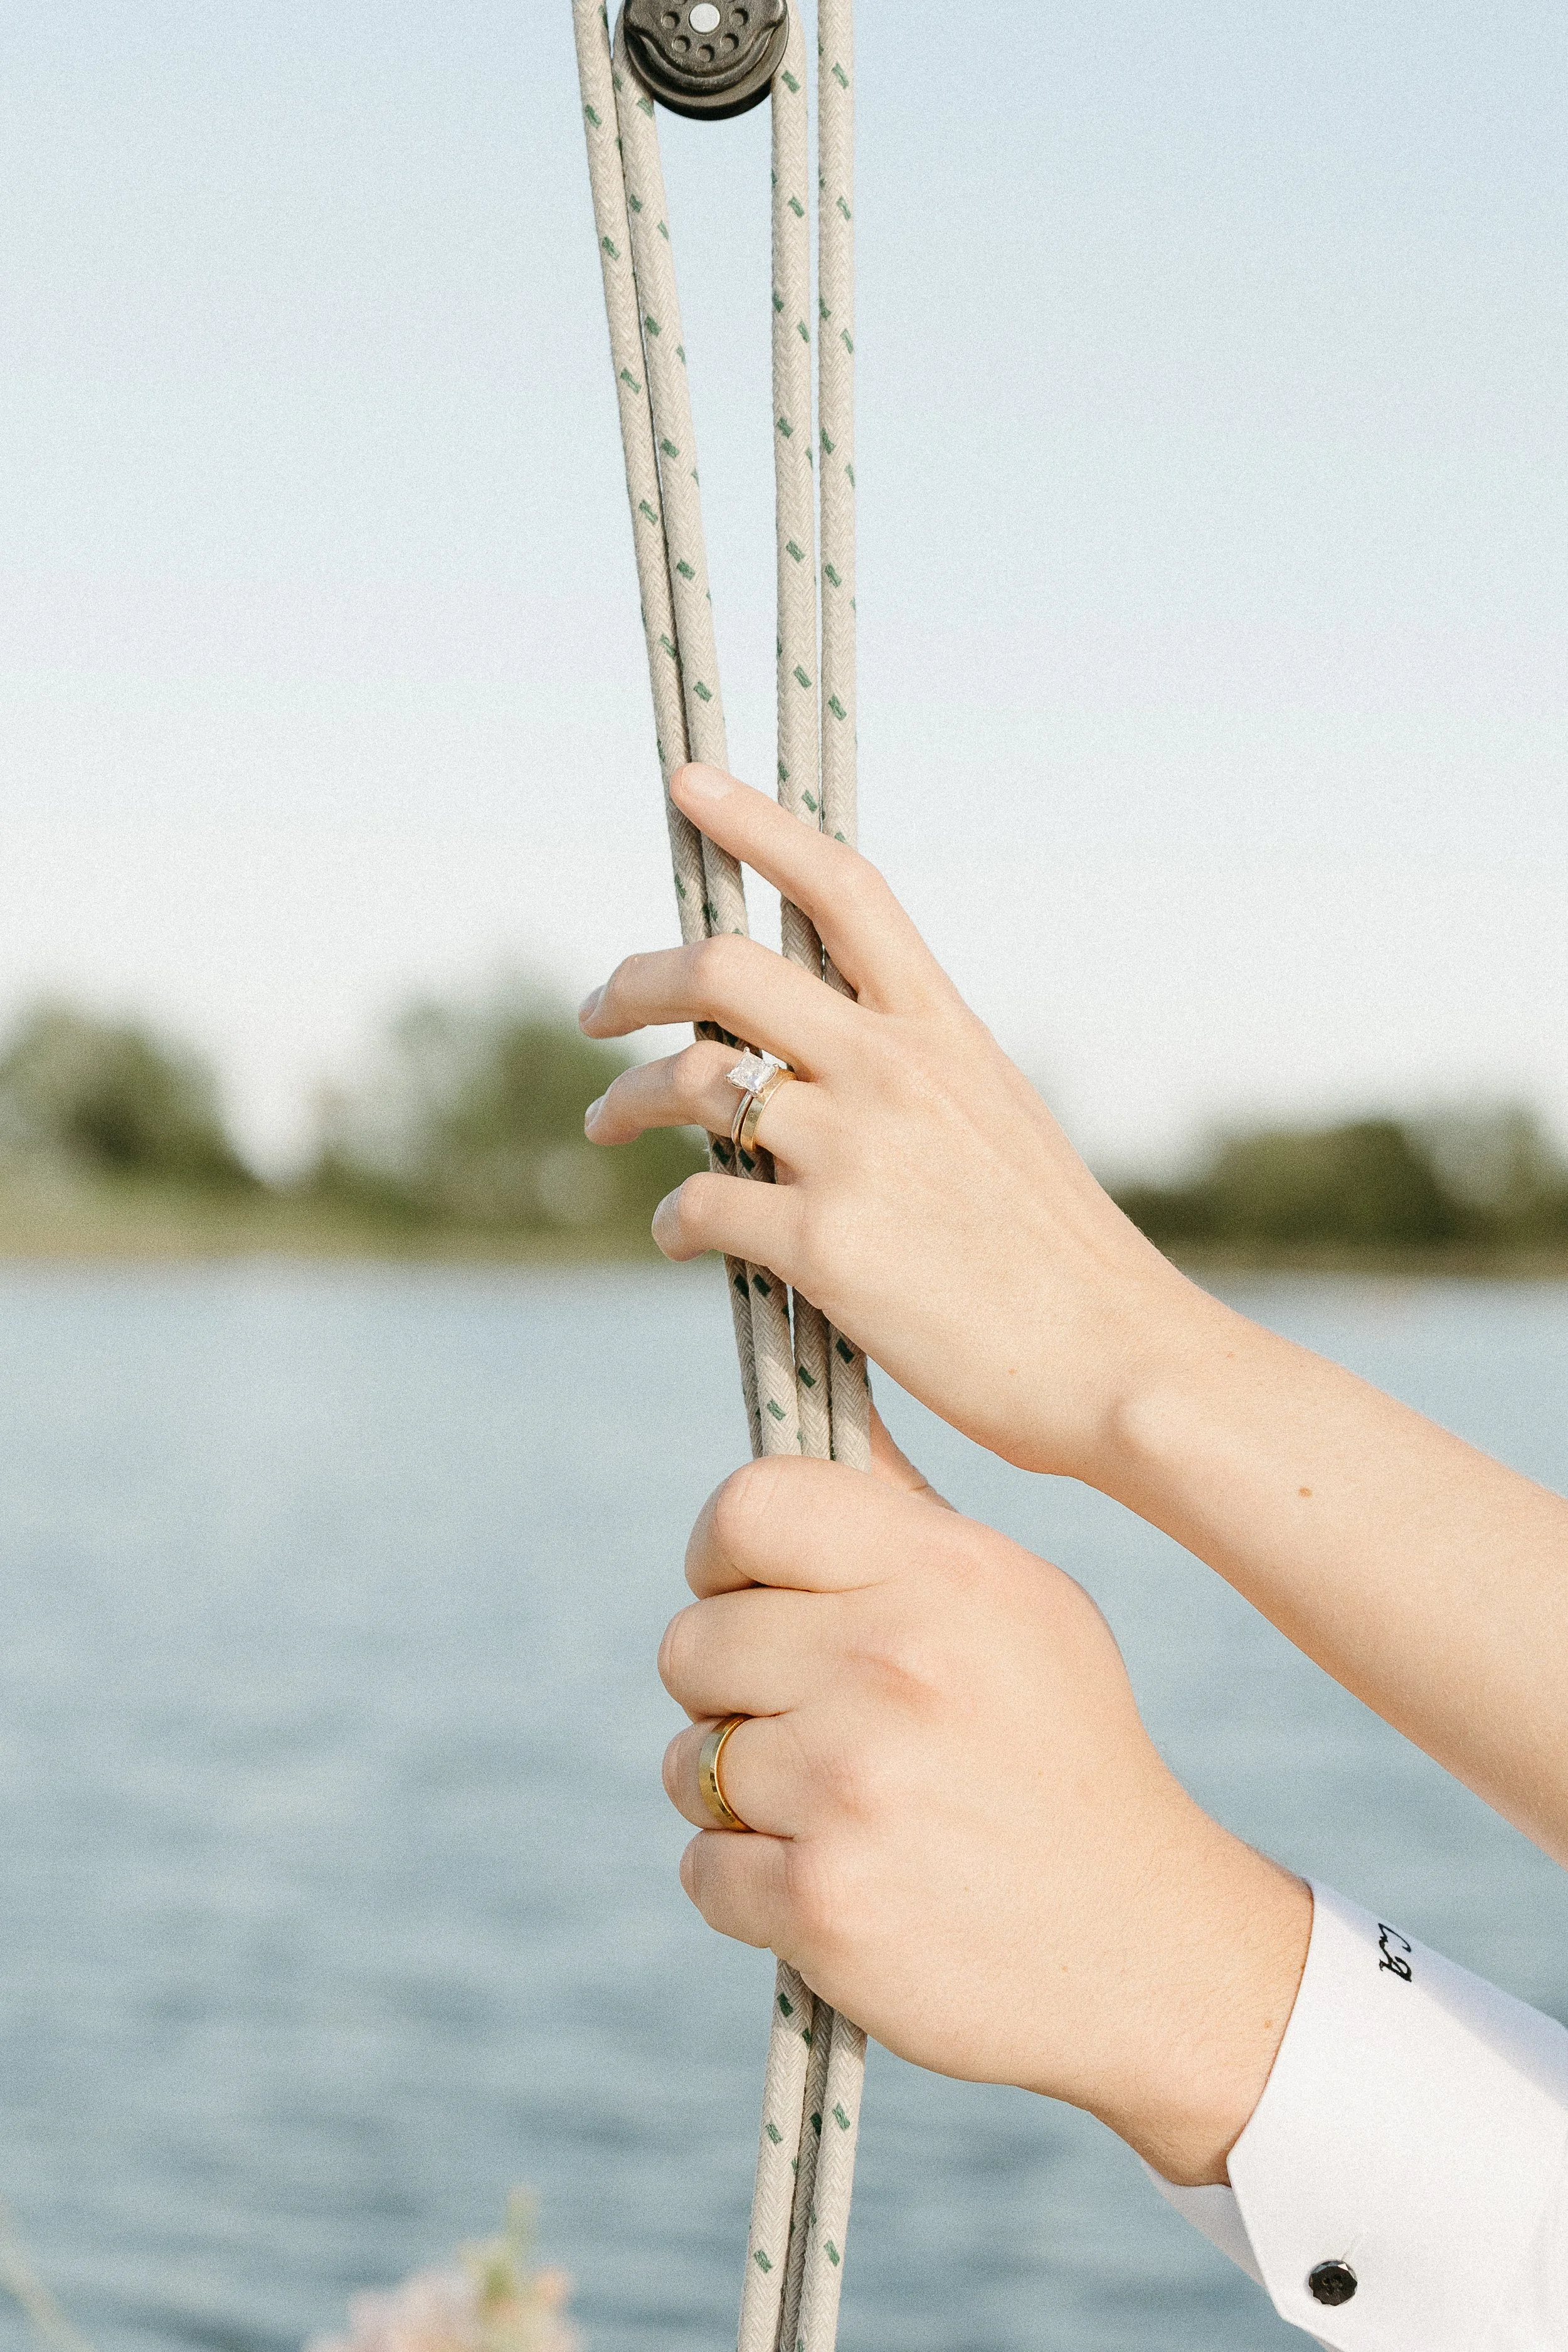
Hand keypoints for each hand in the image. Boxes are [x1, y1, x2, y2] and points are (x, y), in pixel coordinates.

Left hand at [580, 762, 1206, 1481]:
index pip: (842, 889)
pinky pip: (700, 1208)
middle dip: (635, 980)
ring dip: (624, 1103)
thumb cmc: (1059, 1256)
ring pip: (690, 1085)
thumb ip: (915, 1074)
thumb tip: (825, 1058)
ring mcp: (856, 1153)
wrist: (1116, 1359)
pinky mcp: (825, 1245)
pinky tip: (678, 1240)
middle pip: (724, 970)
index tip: (689, 785)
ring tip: (604, 1127)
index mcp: (944, 1031)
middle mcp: (894, 1071)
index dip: (757, 824)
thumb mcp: (999, 1120)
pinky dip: (672, 1223)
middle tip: (594, 1010)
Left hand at [658, 1424, 1312, 2187]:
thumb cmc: (1064, 1756)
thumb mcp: (1018, 1604)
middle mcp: (895, 1662)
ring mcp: (854, 1784)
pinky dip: (745, 1885)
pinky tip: (835, 1883)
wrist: (1145, 1951)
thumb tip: (820, 1406)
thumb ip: (903, 1517)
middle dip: (729, 1690)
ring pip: (689, 1761)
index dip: (720, 1553)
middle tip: (811, 1727)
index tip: (743, 1595)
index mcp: (947, 1573)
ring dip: (737, 1794)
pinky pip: (703, 1867)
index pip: (749, 1504)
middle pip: (693, 1640)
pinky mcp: (823, 1899)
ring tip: (836, 1810)